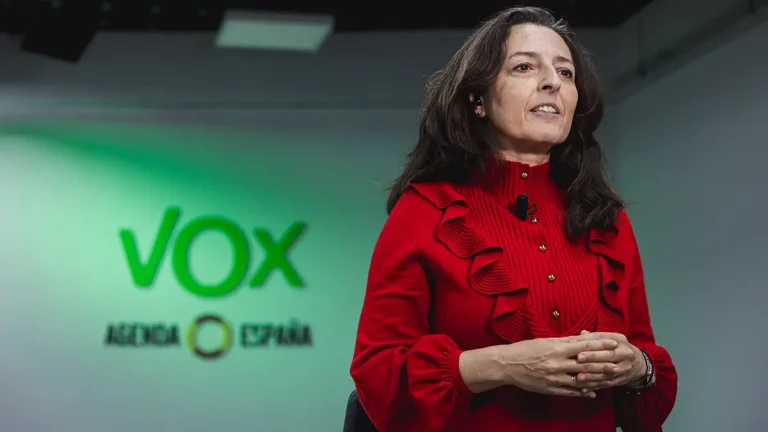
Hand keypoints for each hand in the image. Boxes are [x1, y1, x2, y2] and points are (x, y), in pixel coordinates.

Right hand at [500, 334, 619, 397]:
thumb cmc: (524, 350)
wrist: (506, 365)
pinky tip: (593, 393)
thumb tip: (581, 338)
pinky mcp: (550, 388)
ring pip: (580, 380)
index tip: (613, 343)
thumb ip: (564, 341)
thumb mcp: (544, 341)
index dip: (600, 345)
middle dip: (603, 364)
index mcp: (556, 349)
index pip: (583, 346)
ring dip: (597, 380)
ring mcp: (554, 378)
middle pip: (585, 364)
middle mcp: (557, 364)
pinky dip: (582, 393)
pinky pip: (570, 392)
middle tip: (618, 364)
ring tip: (610, 378)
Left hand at [573, 331, 646, 390]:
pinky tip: (583, 388)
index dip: (592, 344)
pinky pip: (606, 384)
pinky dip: (594, 386)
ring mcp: (624, 369)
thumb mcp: (611, 339)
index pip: (605, 341)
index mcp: (620, 341)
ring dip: (592, 376)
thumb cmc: (618, 348)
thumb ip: (596, 338)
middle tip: (578, 359)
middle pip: (608, 356)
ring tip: (579, 377)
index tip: (579, 346)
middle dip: (592, 357)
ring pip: (606, 373)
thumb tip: (581, 333)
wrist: (637, 364)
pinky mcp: (620, 380)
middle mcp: (625, 354)